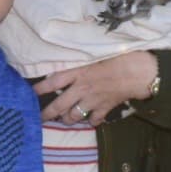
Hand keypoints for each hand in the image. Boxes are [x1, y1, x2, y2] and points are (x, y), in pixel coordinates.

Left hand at [34, 52, 157, 125]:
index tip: (31, 93)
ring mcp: (93, 101)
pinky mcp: (105, 108)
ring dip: (67, 119)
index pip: (53, 82)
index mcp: (78, 72)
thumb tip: (69, 51)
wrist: (139, 71)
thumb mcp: (96, 50)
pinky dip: (91, 121)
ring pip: (74, 116)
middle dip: (47, 114)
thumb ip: (81, 56)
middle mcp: (81, 89)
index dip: (40, 88)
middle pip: (59, 105)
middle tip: (39, 118)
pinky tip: (90, 119)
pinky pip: (94, 119)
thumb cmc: (119, 55)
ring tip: (64, 120)